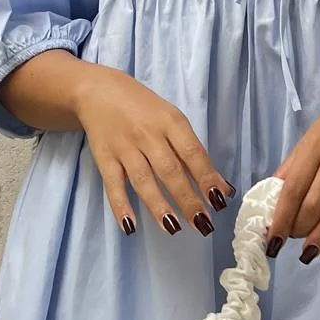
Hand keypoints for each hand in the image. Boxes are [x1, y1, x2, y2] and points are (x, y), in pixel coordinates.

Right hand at [73, 66, 235, 239]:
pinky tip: (130, 226)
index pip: (192, 153)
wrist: (99, 91)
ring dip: (159, 206)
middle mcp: (148, 134)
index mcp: (171, 122)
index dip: (206, 177)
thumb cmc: (145, 109)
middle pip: (170, 171)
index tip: (219, 201)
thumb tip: (220, 186)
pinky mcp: (104, 158)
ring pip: (143, 180)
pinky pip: (113, 185)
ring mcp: (125, 147)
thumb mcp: (172, 120)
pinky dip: (121, 206)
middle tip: (202, 224)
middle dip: (187, 199)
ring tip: (174, 228)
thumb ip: (192, 151)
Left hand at [264, 69, 319, 263]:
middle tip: (293, 245)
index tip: (272, 241)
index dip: (281, 218)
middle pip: (314, 201)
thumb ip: (293, 165)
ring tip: (311, 253)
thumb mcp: (312, 136)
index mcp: (314, 147)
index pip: (292, 189)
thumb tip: (272, 196)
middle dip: (300, 229)